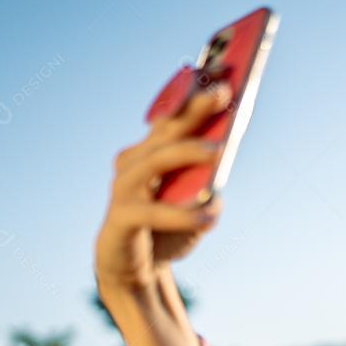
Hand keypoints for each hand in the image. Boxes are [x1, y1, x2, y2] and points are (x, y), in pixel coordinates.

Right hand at [94, 81, 231, 292]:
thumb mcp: (197, 210)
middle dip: (195, 109)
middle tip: (224, 94)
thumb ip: (207, 193)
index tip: (222, 74)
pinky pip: (154, 211)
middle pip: (166, 129)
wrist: (135, 271)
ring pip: (156, 160)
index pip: (173, 117)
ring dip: (187, 152)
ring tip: (218, 151)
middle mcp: (134, 163)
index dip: (194, 94)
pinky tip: (208, 217)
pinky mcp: (121, 218)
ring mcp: (125, 188)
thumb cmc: (167, 231)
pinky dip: (183, 214)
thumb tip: (216, 189)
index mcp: (151, 153)